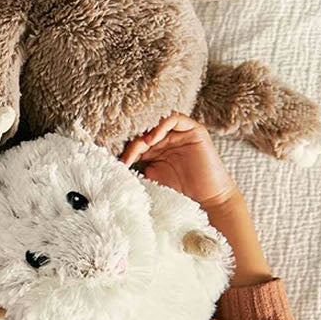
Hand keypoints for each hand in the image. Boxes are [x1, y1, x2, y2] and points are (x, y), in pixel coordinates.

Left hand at [119, 113, 237, 209]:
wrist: (206, 200)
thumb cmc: (179, 192)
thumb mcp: (151, 178)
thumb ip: (137, 167)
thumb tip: (114, 164)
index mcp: (154, 150)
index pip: (135, 141)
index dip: (125, 150)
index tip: (118, 164)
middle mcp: (166, 140)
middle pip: (144, 130)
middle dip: (133, 142)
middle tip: (127, 157)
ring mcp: (180, 134)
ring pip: (157, 123)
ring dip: (145, 132)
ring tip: (140, 146)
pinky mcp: (195, 131)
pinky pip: (175, 119)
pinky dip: (161, 125)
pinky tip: (153, 139)